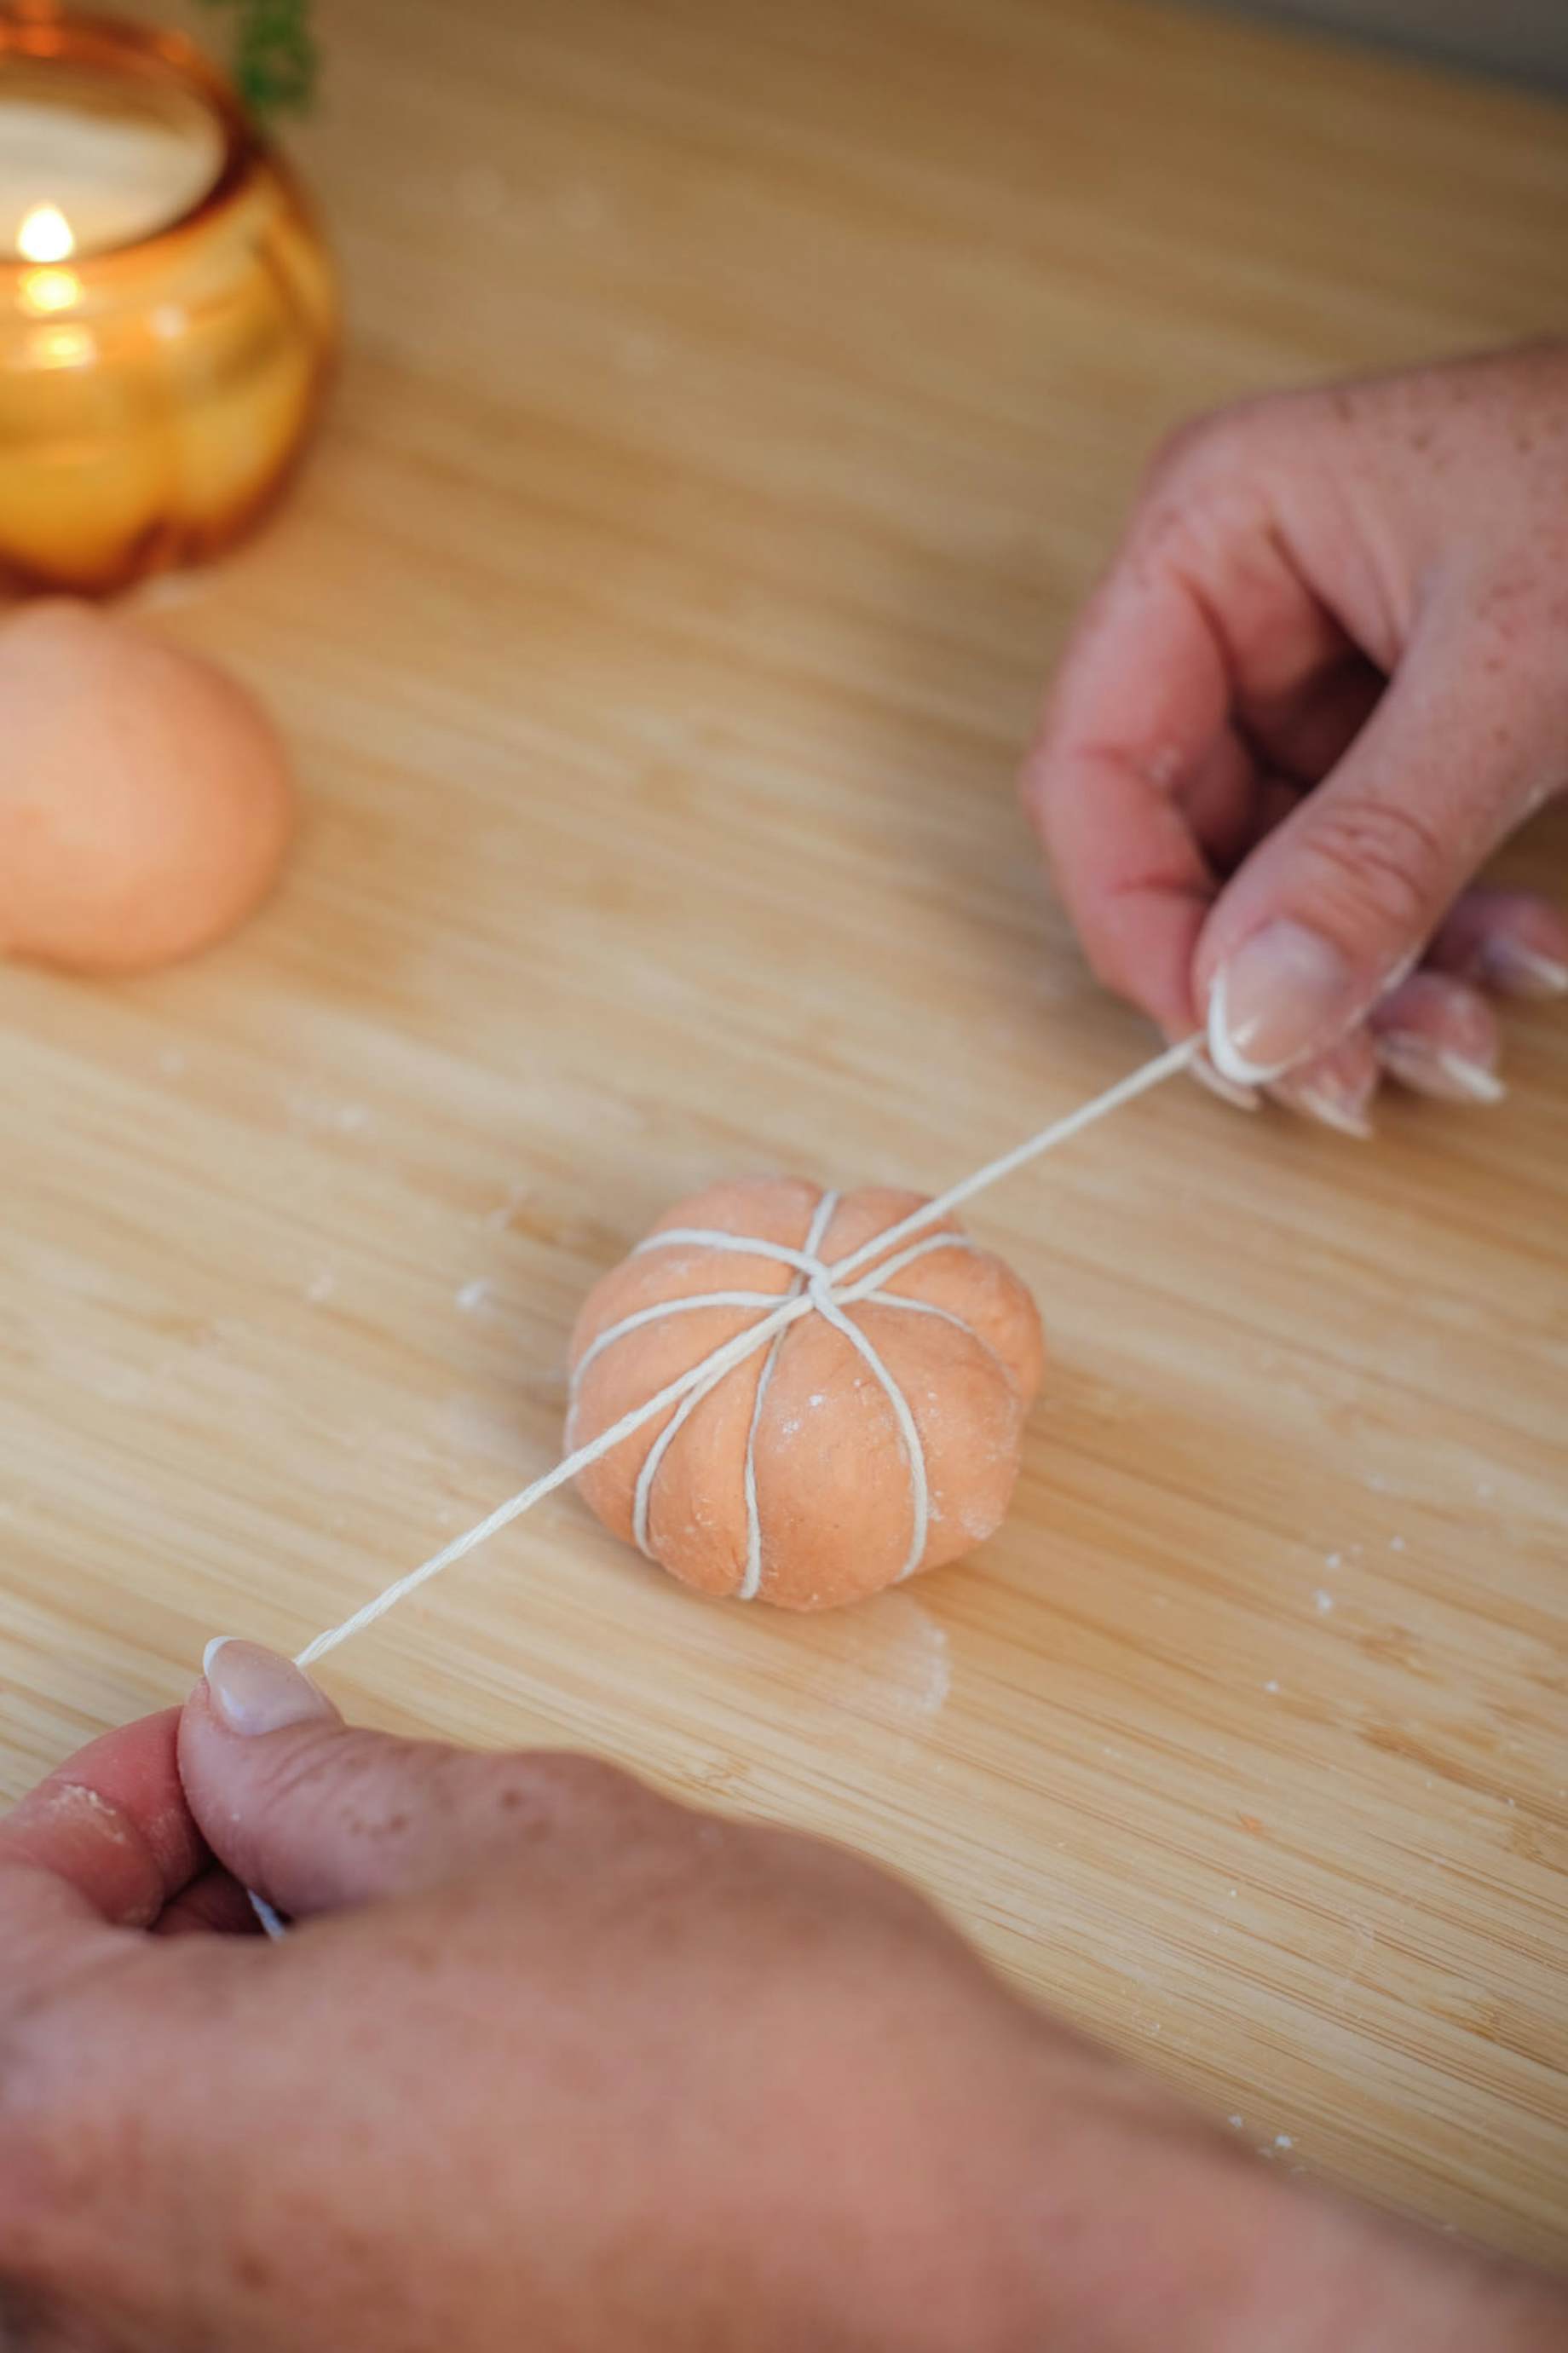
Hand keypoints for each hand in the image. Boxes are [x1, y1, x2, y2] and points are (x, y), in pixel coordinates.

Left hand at [3, 1647, 1564, 2350]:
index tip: (212, 1759)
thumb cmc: (756, 2071)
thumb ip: (323, 1774)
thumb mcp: (518, 1834)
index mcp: (107, 2133)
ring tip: (391, 1936)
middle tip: (295, 1827)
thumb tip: (237, 1723)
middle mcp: (131, 2310)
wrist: (959, 2270)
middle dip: (158, 1918)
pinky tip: (444, 2069)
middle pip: (45, 2069)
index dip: (104, 1805)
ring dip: (227, 2033)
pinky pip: (250, 2268)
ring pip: (143, 2176)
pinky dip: (296, 2150)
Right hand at [1023, 342, 1567, 1133]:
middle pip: (1178, 845)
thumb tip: (1248, 1018)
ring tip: (1467, 1033)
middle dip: (1270, 975)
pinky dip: (1432, 941)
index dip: (1140, 921)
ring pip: (1271, 883)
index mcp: (1213, 532)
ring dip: (1362, 982)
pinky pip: (1364, 872)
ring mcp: (1317, 670)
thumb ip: (1374, 854)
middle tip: (1355, 1076)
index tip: (1229, 1039)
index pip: (1093, 767)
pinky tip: (1522, 962)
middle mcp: (1241, 604)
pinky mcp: (1396, 729)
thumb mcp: (1517, 676)